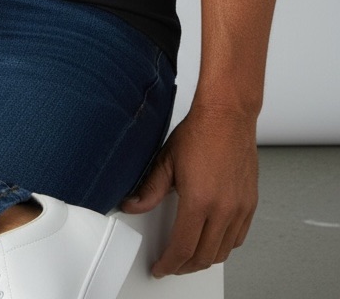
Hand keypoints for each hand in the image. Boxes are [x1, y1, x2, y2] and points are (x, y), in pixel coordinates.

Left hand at [120, 105, 257, 275]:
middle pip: (204, 256)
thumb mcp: (166, 160)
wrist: (227, 115)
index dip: (169, 263)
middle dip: (185, 266)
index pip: (182, 248)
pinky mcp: (250, 203)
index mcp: (199, 200)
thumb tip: (133, 205)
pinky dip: (224, 246)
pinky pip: (239, 237)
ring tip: (189, 256)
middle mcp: (223, 208)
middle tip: (172, 264)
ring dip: (205, 259)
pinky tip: (212, 240)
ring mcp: (240, 207)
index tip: (161, 267)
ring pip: (223, 251)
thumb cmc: (200, 132)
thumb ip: (150, 189)